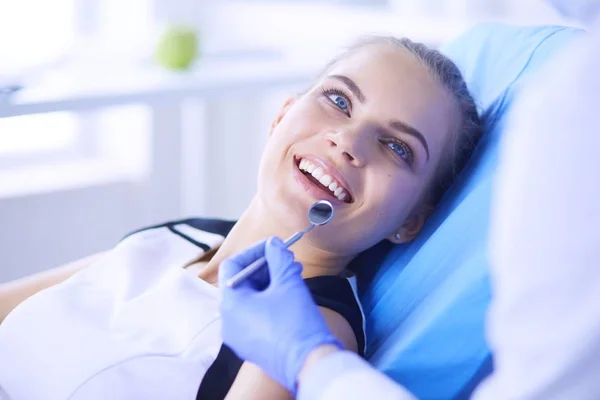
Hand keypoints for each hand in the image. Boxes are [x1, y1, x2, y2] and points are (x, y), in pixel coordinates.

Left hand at [219, 237, 342, 393]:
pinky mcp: (250, 347)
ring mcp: (237, 337)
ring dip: (268, 284)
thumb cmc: (296, 322)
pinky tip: (288, 297)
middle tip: (286, 260)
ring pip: (248, 300)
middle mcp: (227, 321)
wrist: (309, 364)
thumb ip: (278, 257)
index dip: (253, 251)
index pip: (232, 266)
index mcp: (230, 304)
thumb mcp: (288, 282)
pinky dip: (268, 302)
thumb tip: (272, 244)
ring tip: (292, 276)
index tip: (273, 246)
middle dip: (264, 268)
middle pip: (240, 283)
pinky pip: (253, 317)